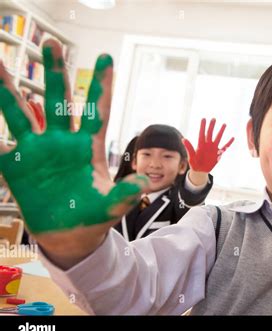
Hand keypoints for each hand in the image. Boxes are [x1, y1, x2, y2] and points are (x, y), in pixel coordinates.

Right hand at [0, 40, 149, 266]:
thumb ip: (125, 193)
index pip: (97, 111)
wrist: (69, 234)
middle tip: (52, 43)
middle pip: (58, 101)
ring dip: (7, 90)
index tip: (107, 57)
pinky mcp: (16, 166)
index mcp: (88, 147)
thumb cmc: (94, 216)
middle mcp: (61, 142)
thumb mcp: (111, 205)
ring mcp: (37, 151)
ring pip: (20, 113)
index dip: (101, 85)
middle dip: (55, 73)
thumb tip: (145, 183)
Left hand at [182, 118, 233, 172]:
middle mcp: (207, 145)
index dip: (203, 126)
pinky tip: (233, 138)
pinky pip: (225, 147)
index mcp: (200, 145)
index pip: (202, 133)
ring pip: (218, 138)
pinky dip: (229, 143)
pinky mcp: (218, 154)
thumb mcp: (191, 157)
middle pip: (210, 133)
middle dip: (212, 126)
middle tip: (213, 119)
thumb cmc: (194, 164)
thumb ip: (189, 148)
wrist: (200, 171)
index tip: (204, 119)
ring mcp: (214, 148)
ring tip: (224, 124)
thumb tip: (184, 139)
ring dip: (221, 131)